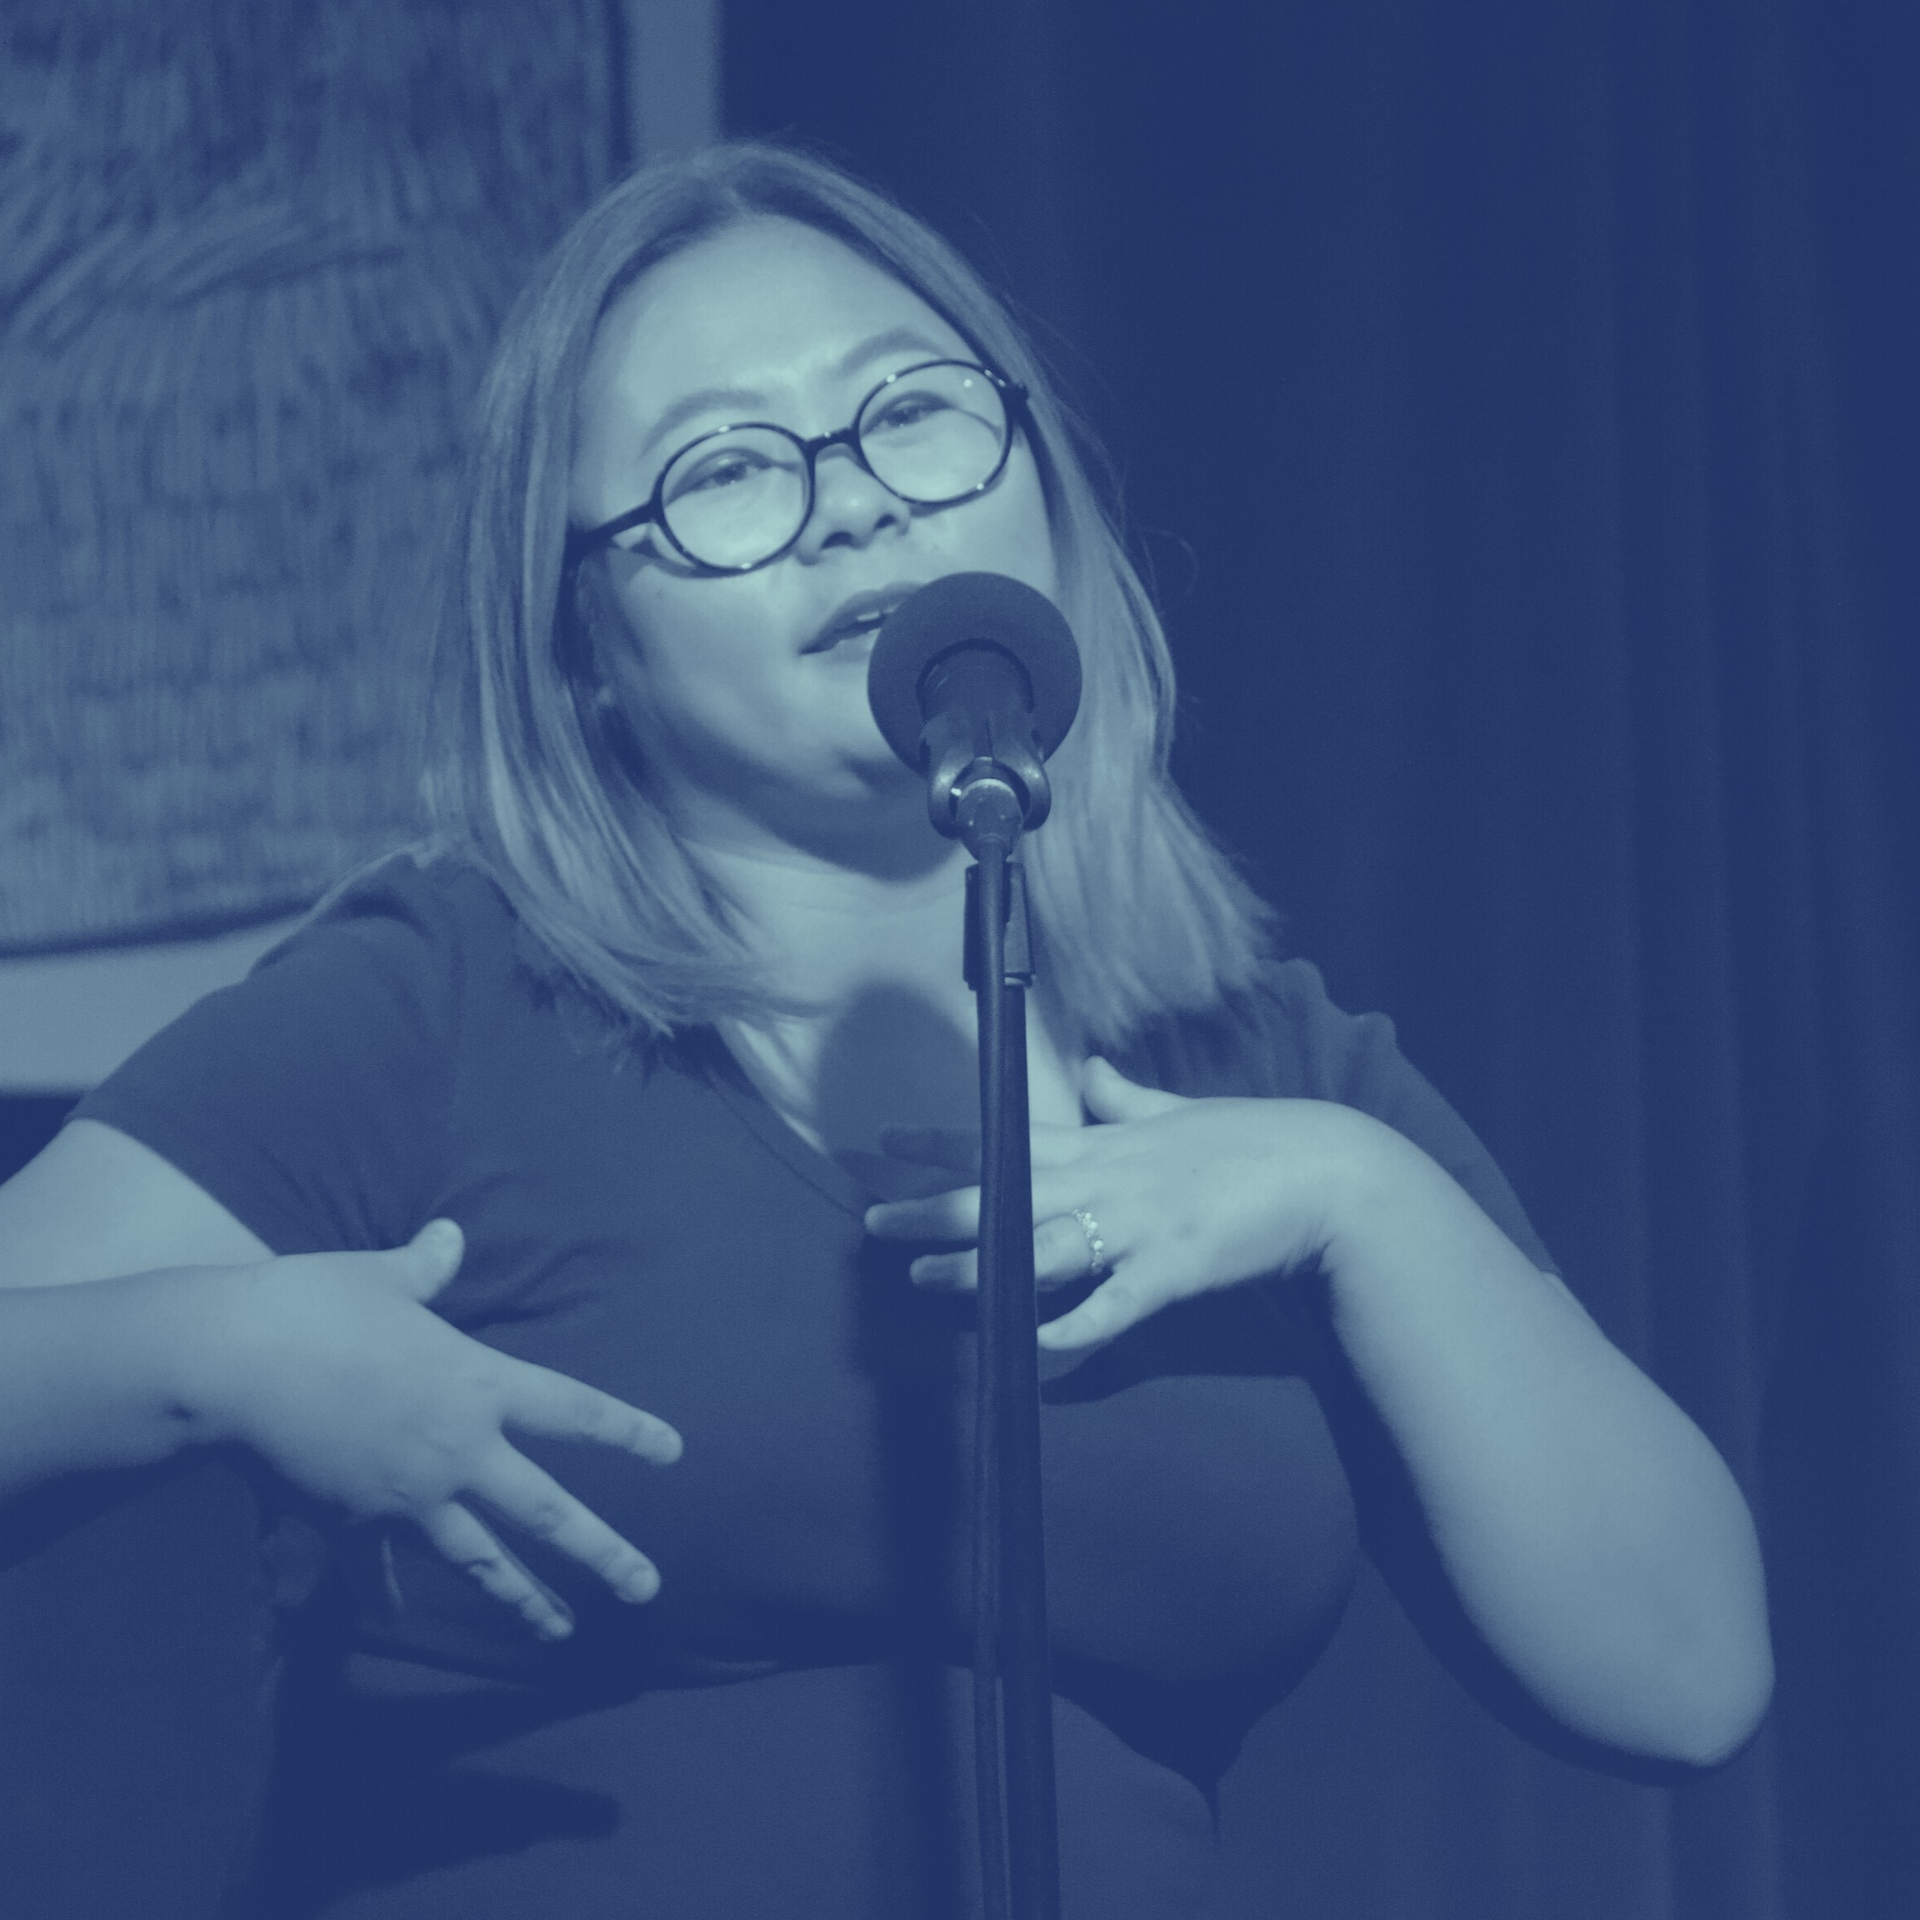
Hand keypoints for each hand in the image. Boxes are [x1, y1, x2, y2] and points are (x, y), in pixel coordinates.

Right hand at [185, 1221, 679, 1639]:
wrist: (230, 1363)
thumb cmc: (313, 1304)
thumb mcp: (381, 1276)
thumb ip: (427, 1268)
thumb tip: (451, 1235)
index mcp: (478, 1384)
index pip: (575, 1412)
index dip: (628, 1432)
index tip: (673, 1453)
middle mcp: (457, 1449)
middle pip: (547, 1511)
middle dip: (602, 1551)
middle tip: (646, 1587)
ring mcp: (406, 1496)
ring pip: (480, 1559)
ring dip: (523, 1597)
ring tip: (561, 1630)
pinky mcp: (350, 1522)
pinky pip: (380, 1568)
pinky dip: (388, 1593)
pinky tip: (397, 1618)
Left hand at [863, 1057, 1386, 1350]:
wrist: (1329, 1172)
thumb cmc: (1255, 1140)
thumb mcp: (1180, 1108)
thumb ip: (1127, 1094)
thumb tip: (1093, 1068)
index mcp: (1105, 1140)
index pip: (1007, 1136)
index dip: (943, 1139)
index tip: (887, 1141)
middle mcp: (1109, 1177)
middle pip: (1004, 1192)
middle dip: (934, 1208)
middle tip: (873, 1222)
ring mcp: (1139, 1224)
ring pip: (1040, 1246)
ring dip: (980, 1266)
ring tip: (925, 1280)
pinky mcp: (1173, 1270)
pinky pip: (1111, 1304)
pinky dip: (1072, 1326)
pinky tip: (1031, 1345)